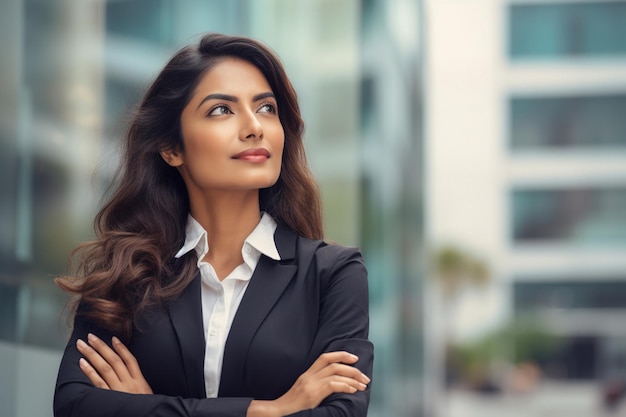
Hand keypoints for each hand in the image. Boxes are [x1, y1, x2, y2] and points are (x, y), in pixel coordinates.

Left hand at [76, 333, 152, 393]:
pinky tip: (82, 363)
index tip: (112, 338)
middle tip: (90, 337)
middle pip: (114, 360)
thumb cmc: (144, 409)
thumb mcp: (147, 395)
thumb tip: (129, 373)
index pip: (130, 360)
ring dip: (93, 354)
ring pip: (105, 368)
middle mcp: (129, 383)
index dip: (121, 348)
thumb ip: (138, 384)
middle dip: (101, 347)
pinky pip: (98, 382)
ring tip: (83, 345)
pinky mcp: (109, 398)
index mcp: (139, 381)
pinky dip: (90, 371)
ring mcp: (119, 390)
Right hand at [247, 351, 369, 416]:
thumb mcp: (303, 393)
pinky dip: (346, 386)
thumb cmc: (292, 408)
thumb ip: (316, 387)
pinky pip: (332, 385)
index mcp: (307, 375)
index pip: (324, 357)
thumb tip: (336, 386)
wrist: (278, 413)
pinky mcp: (312, 394)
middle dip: (353, 369)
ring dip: (353, 378)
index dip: (341, 355)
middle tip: (365, 377)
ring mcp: (310, 384)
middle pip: (334, 364)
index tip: (354, 358)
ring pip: (336, 373)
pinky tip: (353, 391)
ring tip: (363, 385)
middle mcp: (308, 377)